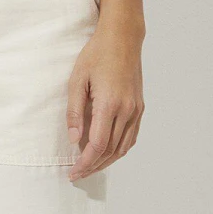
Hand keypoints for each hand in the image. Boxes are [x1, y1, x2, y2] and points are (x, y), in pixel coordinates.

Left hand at [68, 17, 144, 181]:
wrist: (123, 39)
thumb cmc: (96, 56)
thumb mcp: (76, 81)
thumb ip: (74, 113)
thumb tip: (73, 140)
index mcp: (109, 105)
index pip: (97, 145)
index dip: (84, 163)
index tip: (72, 172)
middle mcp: (127, 110)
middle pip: (110, 151)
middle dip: (92, 166)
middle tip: (76, 175)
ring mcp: (136, 109)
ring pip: (122, 147)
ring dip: (106, 162)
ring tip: (89, 168)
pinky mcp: (140, 107)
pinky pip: (131, 137)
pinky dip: (119, 150)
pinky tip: (106, 154)